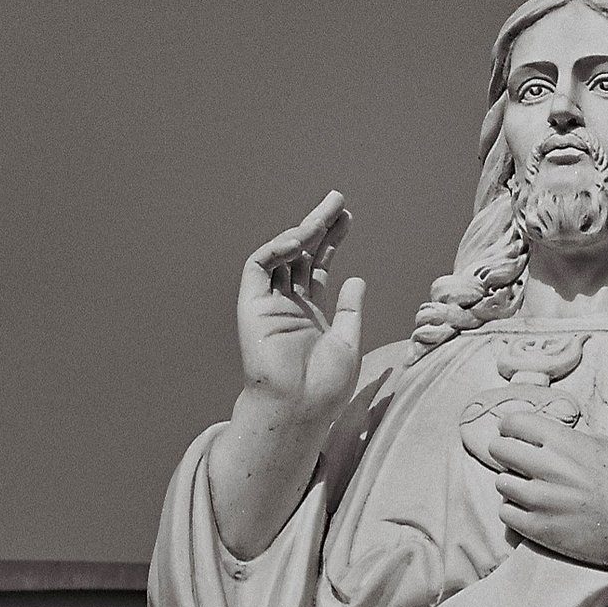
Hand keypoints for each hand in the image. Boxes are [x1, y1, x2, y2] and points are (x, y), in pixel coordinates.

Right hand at [236, 191, 365, 429]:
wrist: (301, 406)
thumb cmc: (325, 385)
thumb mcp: (348, 341)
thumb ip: (350, 309)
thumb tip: (356, 279)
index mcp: (311, 313)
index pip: (318, 266)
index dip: (332, 241)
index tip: (348, 217)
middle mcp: (288, 305)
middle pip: (302, 255)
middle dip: (319, 226)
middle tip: (337, 200)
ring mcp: (268, 305)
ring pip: (282, 256)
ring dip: (302, 230)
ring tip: (327, 210)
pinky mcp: (251, 307)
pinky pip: (258, 268)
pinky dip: (277, 249)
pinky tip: (301, 238)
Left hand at [487, 412, 607, 582]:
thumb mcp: (605, 447)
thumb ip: (571, 440)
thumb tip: (546, 437)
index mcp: (564, 442)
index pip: (513, 423)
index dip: (511, 427)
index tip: (514, 434)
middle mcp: (547, 467)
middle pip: (498, 449)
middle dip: (506, 452)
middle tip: (518, 461)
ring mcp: (540, 500)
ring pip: (500, 482)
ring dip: (512, 483)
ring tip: (532, 489)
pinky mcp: (537, 528)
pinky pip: (505, 512)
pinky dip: (515, 510)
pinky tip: (533, 510)